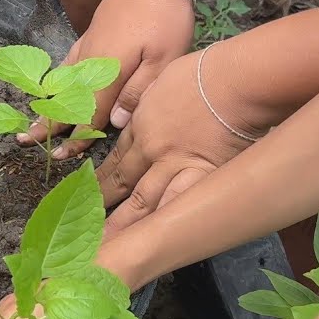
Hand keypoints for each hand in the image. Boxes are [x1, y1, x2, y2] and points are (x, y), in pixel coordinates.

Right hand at [19, 0, 194, 158]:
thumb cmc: (165, 17)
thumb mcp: (164, 58)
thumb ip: (139, 91)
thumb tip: (117, 122)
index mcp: (108, 74)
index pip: (89, 114)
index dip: (76, 137)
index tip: (61, 156)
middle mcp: (90, 63)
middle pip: (66, 101)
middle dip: (48, 125)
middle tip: (25, 143)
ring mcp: (86, 48)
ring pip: (61, 83)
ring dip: (45, 105)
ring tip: (28, 123)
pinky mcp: (89, 35)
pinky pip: (65, 63)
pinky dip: (54, 79)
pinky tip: (47, 86)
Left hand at [97, 48, 261, 234]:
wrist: (236, 79)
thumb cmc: (203, 72)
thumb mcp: (161, 79)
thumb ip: (145, 102)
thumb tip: (132, 116)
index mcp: (142, 124)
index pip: (116, 157)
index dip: (100, 178)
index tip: (86, 193)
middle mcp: (151, 149)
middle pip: (122, 182)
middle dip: (101, 206)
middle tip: (82, 228)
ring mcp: (174, 165)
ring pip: (142, 201)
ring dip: (123, 225)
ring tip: (106, 246)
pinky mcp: (201, 176)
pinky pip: (175, 204)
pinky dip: (163, 222)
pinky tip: (151, 242)